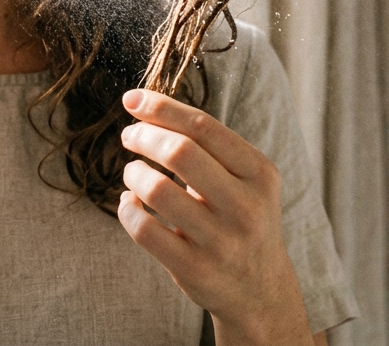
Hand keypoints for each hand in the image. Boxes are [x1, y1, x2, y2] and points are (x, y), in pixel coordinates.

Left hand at [116, 89, 311, 344]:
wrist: (260, 289)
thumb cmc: (241, 217)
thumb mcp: (245, 180)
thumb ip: (207, 146)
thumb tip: (144, 106)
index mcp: (259, 173)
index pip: (203, 126)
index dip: (161, 108)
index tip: (132, 100)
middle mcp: (245, 206)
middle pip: (180, 152)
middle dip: (143, 136)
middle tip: (129, 136)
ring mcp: (221, 241)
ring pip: (157, 190)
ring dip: (133, 174)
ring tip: (132, 173)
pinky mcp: (195, 270)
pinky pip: (144, 229)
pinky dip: (127, 209)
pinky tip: (130, 203)